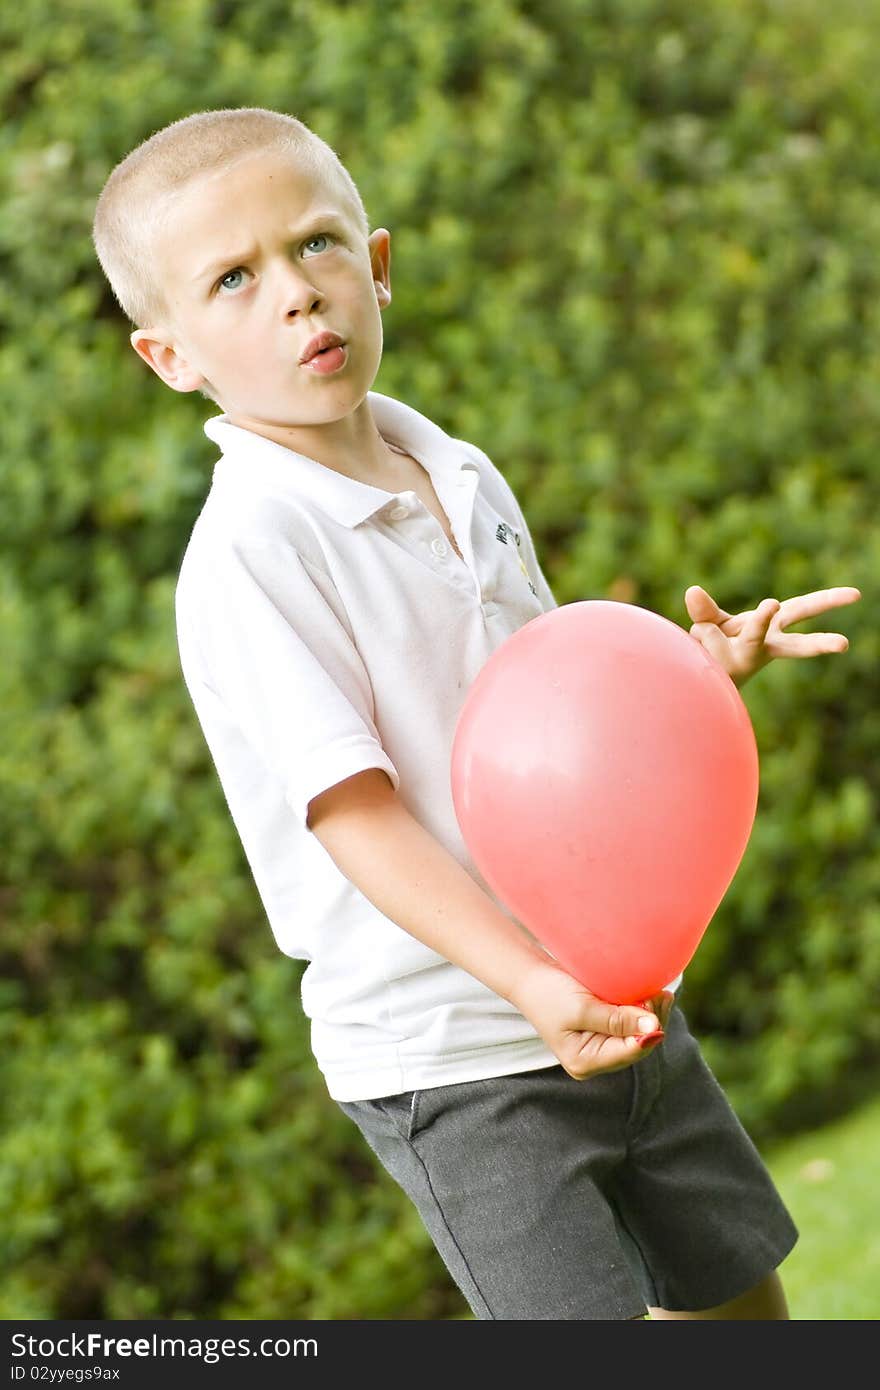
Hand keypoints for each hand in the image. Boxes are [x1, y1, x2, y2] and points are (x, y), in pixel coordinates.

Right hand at [513, 961, 673, 1080]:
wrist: (529, 977)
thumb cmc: (549, 993)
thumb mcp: (582, 1008)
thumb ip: (617, 1020)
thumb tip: (654, 1028)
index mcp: (585, 1062)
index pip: (629, 1052)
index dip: (648, 1030)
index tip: (656, 1000)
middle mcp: (595, 1059)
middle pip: (637, 1045)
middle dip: (652, 1021)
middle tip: (660, 993)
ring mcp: (599, 1045)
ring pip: (637, 1035)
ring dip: (650, 1014)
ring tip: (659, 992)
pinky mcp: (603, 1029)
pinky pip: (630, 1024)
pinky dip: (641, 1009)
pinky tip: (650, 994)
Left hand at [684, 584, 860, 686]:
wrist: (699, 683)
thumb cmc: (714, 647)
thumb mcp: (711, 624)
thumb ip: (706, 610)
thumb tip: (692, 592)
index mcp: (771, 630)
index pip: (802, 611)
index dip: (828, 601)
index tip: (855, 595)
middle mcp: (764, 648)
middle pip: (796, 644)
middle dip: (819, 643)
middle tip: (844, 644)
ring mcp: (745, 659)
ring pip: (752, 638)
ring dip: (755, 622)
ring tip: (760, 607)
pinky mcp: (725, 666)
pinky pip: (704, 635)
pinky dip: (696, 637)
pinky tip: (699, 647)